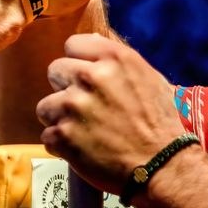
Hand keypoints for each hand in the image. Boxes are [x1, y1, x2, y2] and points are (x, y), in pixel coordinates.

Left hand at [36, 33, 181, 192]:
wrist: (162, 165)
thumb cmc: (159, 123)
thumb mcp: (148, 78)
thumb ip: (116, 60)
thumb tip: (90, 41)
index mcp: (113, 59)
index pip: (73, 45)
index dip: (78, 62)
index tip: (86, 78)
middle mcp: (90, 77)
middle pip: (55, 71)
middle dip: (66, 88)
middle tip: (84, 107)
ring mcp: (73, 107)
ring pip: (46, 105)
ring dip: (60, 118)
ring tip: (82, 131)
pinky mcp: (63, 135)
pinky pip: (47, 135)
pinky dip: (62, 145)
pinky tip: (82, 149)